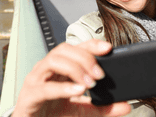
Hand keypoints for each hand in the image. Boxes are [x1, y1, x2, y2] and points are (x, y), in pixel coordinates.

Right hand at [12, 39, 130, 116]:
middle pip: (64, 49)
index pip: (75, 48)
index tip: (108, 48)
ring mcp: (35, 80)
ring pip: (53, 61)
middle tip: (100, 75)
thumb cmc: (52, 115)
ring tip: (89, 83)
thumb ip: (103, 108)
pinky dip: (63, 88)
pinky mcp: (29, 96)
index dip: (91, 44)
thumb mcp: (83, 111)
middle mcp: (46, 69)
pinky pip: (45, 87)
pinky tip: (77, 90)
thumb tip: (126, 106)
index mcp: (59, 68)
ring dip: (74, 69)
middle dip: (84, 58)